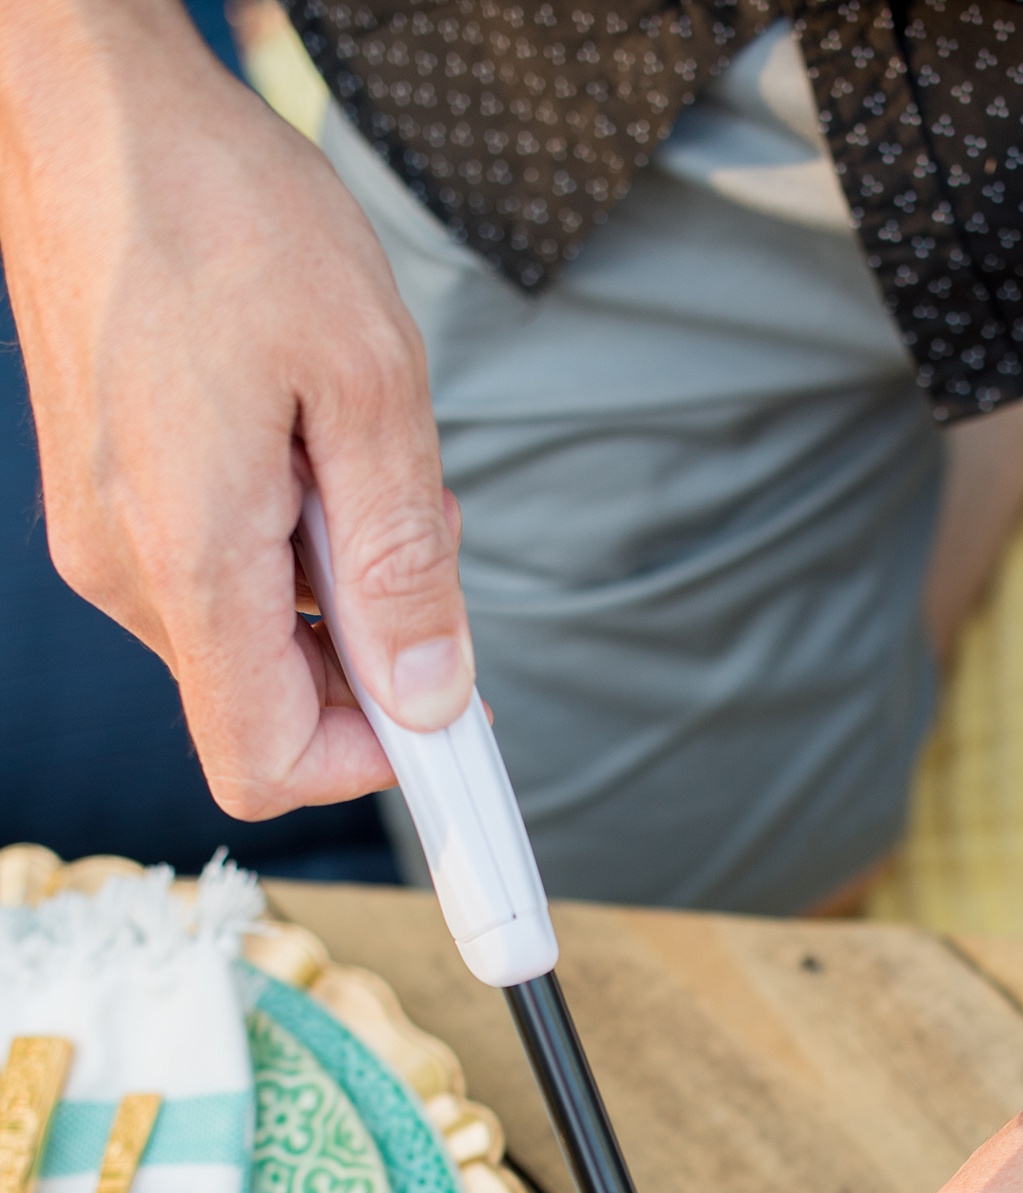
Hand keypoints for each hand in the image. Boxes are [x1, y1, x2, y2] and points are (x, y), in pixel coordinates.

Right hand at [0, 0, 473, 817]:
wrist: (87, 109)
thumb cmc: (220, 209)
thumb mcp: (366, 382)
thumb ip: (400, 559)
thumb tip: (431, 693)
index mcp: (185, 556)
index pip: (265, 763)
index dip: (369, 762)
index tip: (445, 713)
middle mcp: (124, 569)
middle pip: (264, 708)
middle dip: (364, 654)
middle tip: (414, 533)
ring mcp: (103, 537)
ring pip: (246, 640)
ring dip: (326, 586)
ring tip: (348, 453)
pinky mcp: (106, 500)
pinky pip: (212, 576)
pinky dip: (280, 542)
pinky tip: (300, 441)